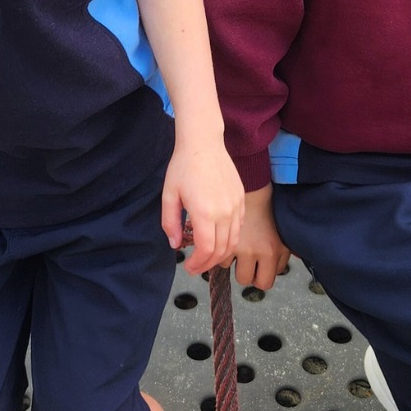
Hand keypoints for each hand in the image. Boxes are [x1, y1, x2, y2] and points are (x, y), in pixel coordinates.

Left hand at [162, 139, 244, 275]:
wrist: (203, 143)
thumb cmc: (183, 167)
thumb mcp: (169, 195)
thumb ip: (170, 223)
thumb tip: (175, 244)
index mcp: (204, 213)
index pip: (206, 250)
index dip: (198, 263)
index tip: (188, 267)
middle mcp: (224, 212)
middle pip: (221, 250)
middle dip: (208, 263)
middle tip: (196, 267)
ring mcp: (236, 206)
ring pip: (233, 241)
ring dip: (220, 254)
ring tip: (207, 257)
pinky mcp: (241, 199)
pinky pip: (239, 227)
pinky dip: (230, 239)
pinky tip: (218, 239)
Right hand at [231, 185, 290, 290]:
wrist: (252, 188)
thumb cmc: (268, 210)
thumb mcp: (284, 233)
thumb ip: (286, 252)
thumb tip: (292, 264)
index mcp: (275, 252)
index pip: (266, 282)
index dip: (261, 275)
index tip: (259, 266)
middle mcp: (260, 252)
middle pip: (248, 281)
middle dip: (247, 273)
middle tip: (247, 261)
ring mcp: (243, 248)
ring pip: (233, 272)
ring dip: (234, 265)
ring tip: (239, 251)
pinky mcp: (227, 241)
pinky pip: (222, 260)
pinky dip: (224, 254)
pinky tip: (230, 242)